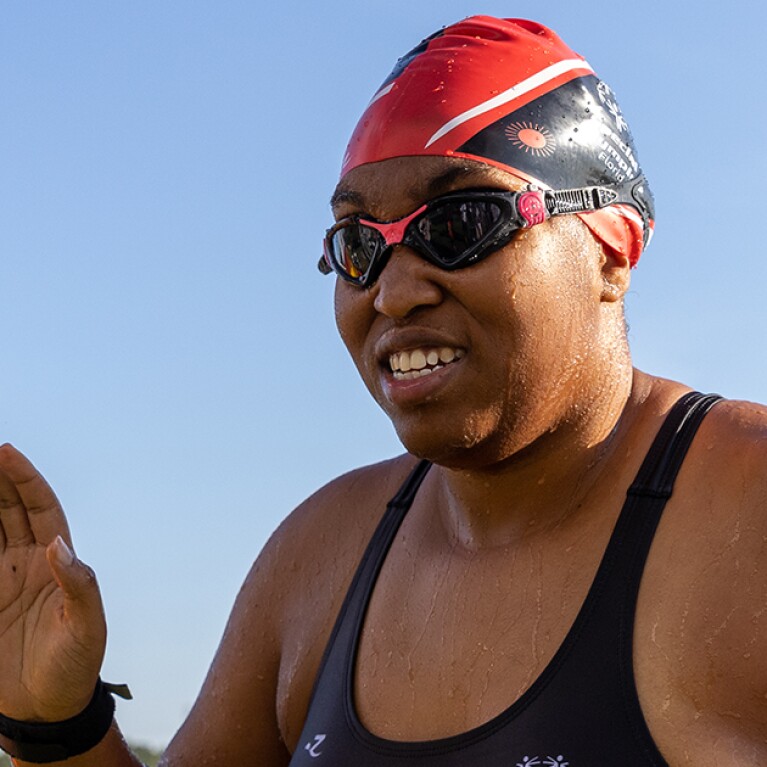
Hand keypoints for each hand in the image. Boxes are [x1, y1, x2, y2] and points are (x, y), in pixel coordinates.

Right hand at [0, 444, 106, 721]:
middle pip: (8, 509)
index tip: (7, 451)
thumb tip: (58, 545)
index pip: (39, 509)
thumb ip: (79, 586)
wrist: (47, 709)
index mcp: (55, 563)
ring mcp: (0, 580)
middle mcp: (26, 563)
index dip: (25, 479)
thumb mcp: (87, 627)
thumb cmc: (76, 666)